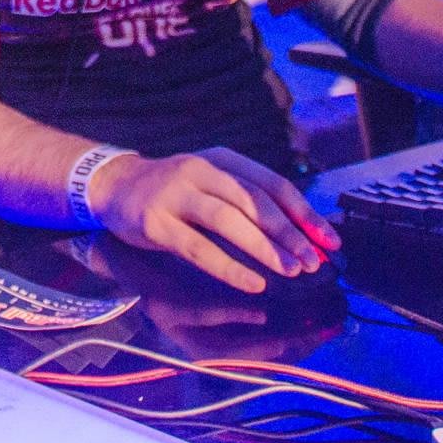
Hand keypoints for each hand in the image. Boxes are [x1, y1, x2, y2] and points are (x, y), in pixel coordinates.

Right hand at [86, 146, 338, 291]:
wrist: (114, 186)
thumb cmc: (175, 191)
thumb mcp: (213, 185)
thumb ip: (250, 203)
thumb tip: (303, 233)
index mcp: (222, 160)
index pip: (272, 183)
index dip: (303, 212)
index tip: (328, 239)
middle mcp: (200, 171)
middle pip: (254, 201)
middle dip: (289, 233)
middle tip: (312, 261)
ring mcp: (176, 195)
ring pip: (228, 221)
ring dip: (264, 248)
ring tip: (290, 271)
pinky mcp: (156, 222)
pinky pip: (198, 248)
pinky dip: (228, 267)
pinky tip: (251, 283)